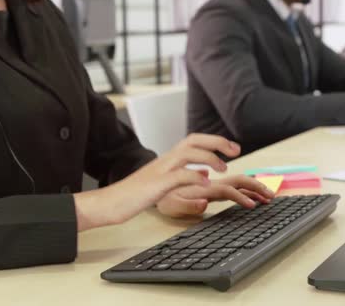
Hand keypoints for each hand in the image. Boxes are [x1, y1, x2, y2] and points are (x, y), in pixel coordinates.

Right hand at [73, 134, 242, 231]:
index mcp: (166, 160)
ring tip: (223, 168)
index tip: (231, 148)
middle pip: (193, 140)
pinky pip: (178, 175)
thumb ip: (180, 178)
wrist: (109, 203)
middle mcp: (164, 161)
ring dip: (209, 157)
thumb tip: (201, 176)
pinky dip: (193, 176)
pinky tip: (205, 182)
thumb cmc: (132, 197)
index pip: (193, 141)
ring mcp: (160, 171)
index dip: (214, 141)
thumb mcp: (160, 184)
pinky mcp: (155, 185)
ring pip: (188, 153)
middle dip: (217, 142)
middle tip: (235, 150)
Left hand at [156, 175, 274, 217]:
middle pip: (237, 179)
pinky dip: (244, 190)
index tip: (252, 204)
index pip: (228, 187)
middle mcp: (207, 183)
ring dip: (253, 186)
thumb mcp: (171, 204)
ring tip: (268, 196)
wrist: (147, 191)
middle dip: (254, 185)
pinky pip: (229, 186)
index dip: (241, 194)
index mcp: (202, 185)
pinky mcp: (206, 189)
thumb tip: (205, 203)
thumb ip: (188, 204)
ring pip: (236, 181)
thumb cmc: (159, 197)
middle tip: (270, 195)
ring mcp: (208, 185)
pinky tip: (251, 197)